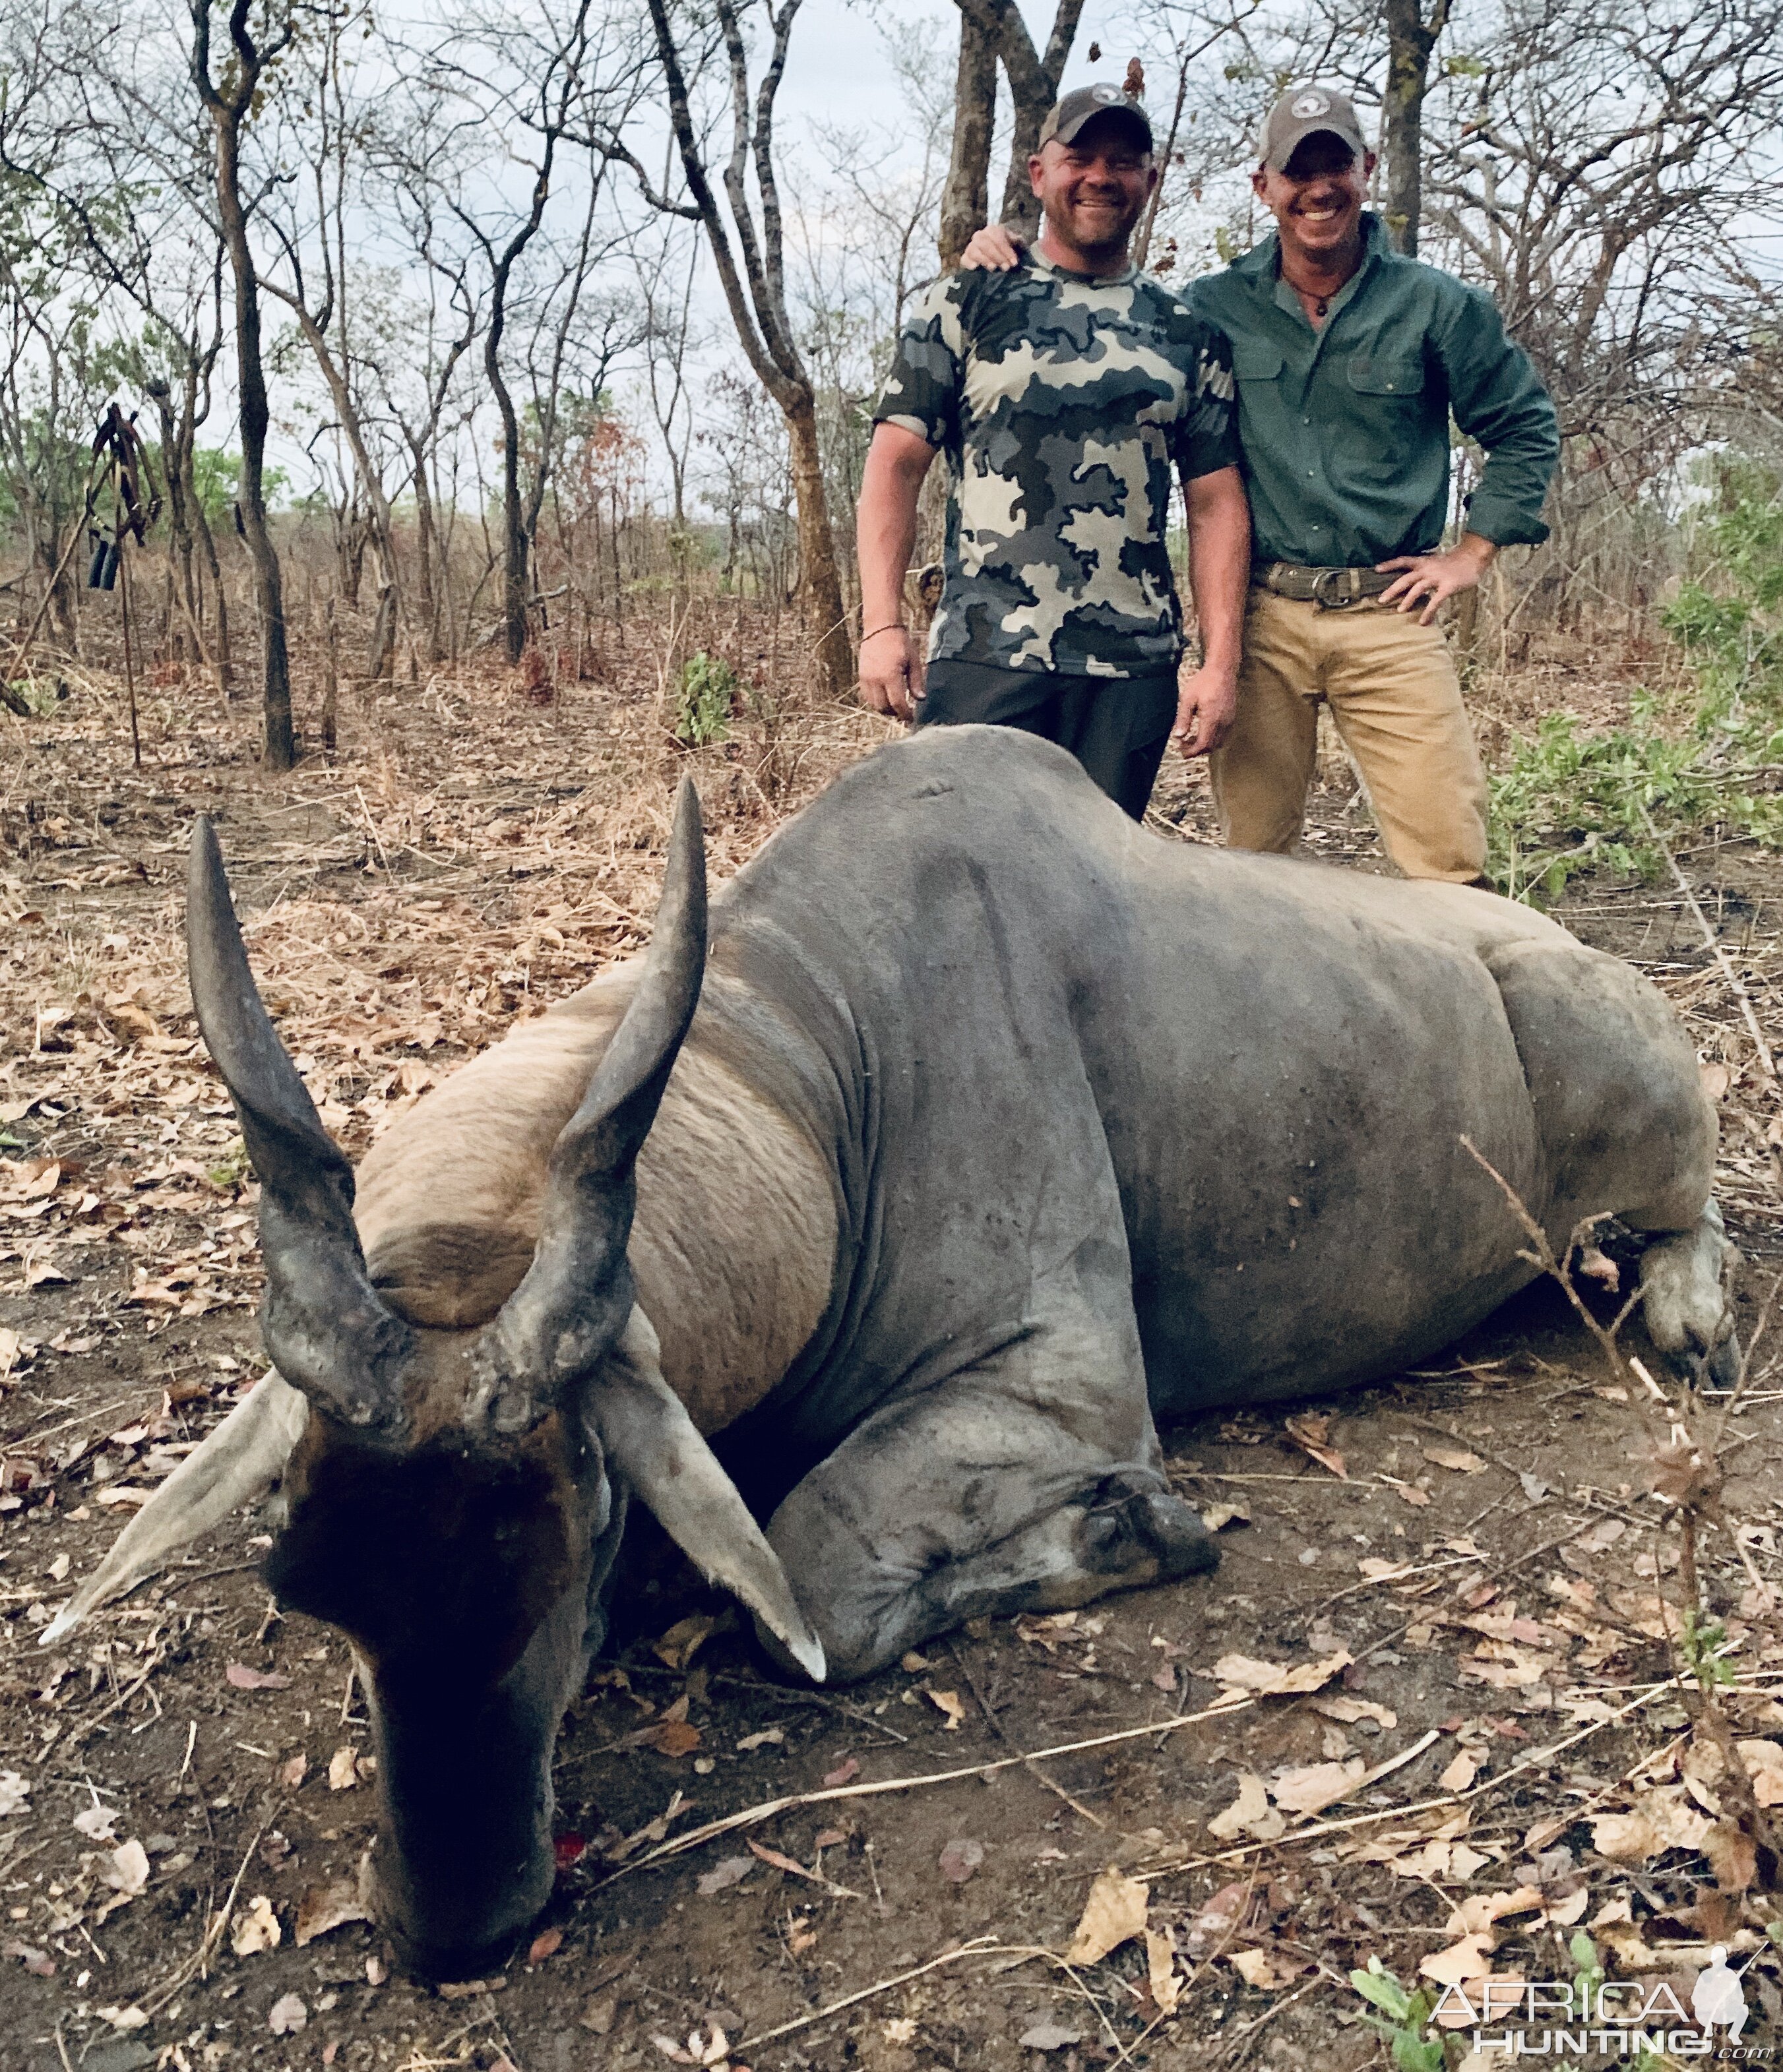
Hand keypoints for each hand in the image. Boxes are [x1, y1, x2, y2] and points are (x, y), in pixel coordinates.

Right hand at [858, 625, 922, 721]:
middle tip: (904, 713)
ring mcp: (866, 679)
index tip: (912, 719)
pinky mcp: (861, 677)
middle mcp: (875, 680)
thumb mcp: (913, 661)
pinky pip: (867, 696)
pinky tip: (885, 698)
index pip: (897, 703)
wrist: (880, 628)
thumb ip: (916, 681)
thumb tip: (921, 699)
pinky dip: (876, 701)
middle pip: (884, 708)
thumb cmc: (900, 643)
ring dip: (885, 709)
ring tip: (895, 706)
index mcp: (890, 676)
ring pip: (874, 704)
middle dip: (895, 713)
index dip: (905, 714)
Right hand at [959, 223, 1025, 270]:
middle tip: (1006, 268)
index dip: (1005, 249)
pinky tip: (976, 268)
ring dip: (985, 259)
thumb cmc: (1010, 255)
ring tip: (994, 268)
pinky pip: (964, 259)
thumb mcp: (1017, 246)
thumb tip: (1021, 242)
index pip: (997, 236)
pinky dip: (969, 262)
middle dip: (997, 255)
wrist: (1000, 264)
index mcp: (993, 231)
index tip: (1014, 262)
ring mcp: (972, 247)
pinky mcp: (965, 258)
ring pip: (974, 249)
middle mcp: (981, 236)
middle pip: (985, 242)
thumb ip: (1019, 243)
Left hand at [1172, 663, 1236, 758]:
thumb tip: (1178, 736)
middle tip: (1183, 744)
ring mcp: (1229, 721)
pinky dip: (1212, 738)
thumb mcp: (1187, 698)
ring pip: (1218, 743)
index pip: (1203, 744)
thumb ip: (1183, 718)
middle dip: (1196, 749)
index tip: (1181, 750)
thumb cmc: (1203, 682)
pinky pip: (1223, 735)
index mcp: (1211, 719)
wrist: (1222, 670)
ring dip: (1204, 744)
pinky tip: (1202, 730)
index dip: (1191, 751)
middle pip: (1211, 747)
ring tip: (1190, 737)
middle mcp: (1223, 723)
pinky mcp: (1231, 717)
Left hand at [1376, 537, 1494, 625]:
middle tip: (1381, 600)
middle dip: (1393, 589)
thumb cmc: (1452, 563)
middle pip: (1406, 578)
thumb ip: (1421, 571)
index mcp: (1423, 562)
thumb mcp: (1434, 562)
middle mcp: (1428, 569)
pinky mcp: (1448, 586)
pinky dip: (1428, 612)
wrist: (1473, 558)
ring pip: (1418, 588)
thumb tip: (1408, 583)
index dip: (1390, 564)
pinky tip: (1423, 622)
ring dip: (1408, 600)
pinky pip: (1436, 601)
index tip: (1376, 569)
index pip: (1403, 561)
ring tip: (1400, 610)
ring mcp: (1438, 577)